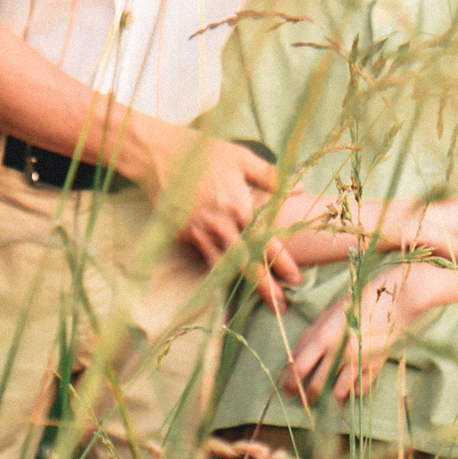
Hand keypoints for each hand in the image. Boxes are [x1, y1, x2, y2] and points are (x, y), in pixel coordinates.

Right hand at [137, 127, 301, 306]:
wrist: (156, 154)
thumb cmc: (203, 151)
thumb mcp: (241, 157)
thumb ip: (271, 176)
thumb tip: (301, 189)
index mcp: (239, 205)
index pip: (266, 241)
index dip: (282, 263)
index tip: (296, 280)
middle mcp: (219, 224)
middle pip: (246, 263)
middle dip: (265, 287)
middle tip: (282, 306)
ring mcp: (198, 233)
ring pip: (223, 267)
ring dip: (242, 286)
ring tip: (258, 302)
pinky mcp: (181, 236)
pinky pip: (202, 258)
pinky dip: (215, 270)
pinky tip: (227, 281)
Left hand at [284, 265, 428, 401]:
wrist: (395, 302)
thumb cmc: (358, 304)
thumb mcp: (328, 316)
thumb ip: (310, 337)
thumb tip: (292, 358)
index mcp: (322, 337)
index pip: (298, 368)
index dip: (290, 383)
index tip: (287, 391)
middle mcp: (338, 352)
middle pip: (315, 385)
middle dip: (308, 396)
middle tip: (306, 401)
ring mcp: (357, 362)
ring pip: (337, 393)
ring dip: (331, 396)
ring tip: (329, 396)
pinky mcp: (375, 367)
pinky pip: (359, 390)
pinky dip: (353, 392)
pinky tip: (350, 390)